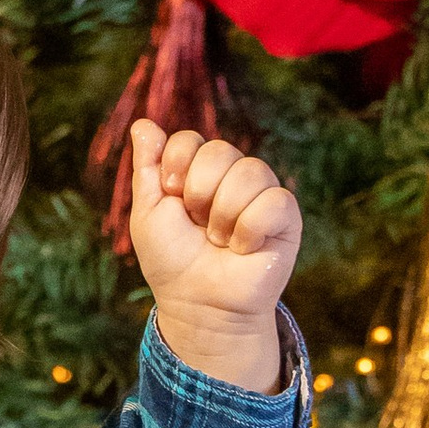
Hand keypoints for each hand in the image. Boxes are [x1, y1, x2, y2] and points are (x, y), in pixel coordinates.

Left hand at [127, 122, 300, 392]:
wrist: (199, 304)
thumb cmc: (172, 262)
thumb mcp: (148, 213)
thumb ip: (147, 168)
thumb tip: (142, 123)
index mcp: (198, 171)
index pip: (190, 140)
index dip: (175, 165)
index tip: (171, 195)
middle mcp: (232, 176)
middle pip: (219, 150)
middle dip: (199, 192)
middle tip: (198, 223)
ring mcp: (261, 194)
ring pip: (249, 171)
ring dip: (223, 214)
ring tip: (220, 241)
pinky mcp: (286, 217)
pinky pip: (274, 200)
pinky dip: (250, 229)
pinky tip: (244, 248)